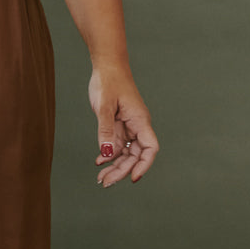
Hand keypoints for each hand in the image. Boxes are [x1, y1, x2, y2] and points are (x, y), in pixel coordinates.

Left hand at [89, 64, 158, 186]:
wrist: (106, 66)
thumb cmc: (108, 81)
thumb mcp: (104, 106)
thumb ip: (105, 130)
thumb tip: (107, 154)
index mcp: (140, 120)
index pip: (150, 148)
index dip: (144, 165)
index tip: (133, 178)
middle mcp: (137, 125)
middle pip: (135, 155)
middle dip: (122, 170)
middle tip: (105, 182)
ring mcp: (128, 126)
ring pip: (125, 152)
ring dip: (114, 166)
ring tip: (101, 178)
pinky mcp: (118, 124)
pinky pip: (116, 144)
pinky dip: (109, 154)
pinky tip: (99, 161)